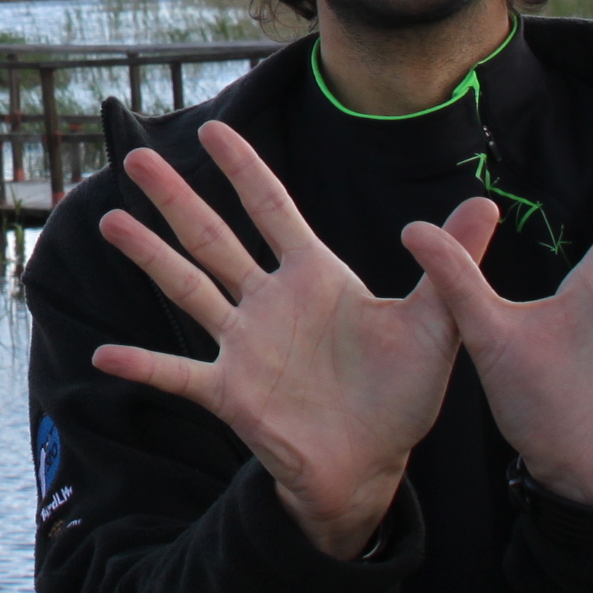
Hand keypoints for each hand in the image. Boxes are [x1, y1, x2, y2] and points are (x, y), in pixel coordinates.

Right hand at [93, 120, 498, 560]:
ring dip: (149, 256)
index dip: (245, 170)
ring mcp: (244, 345)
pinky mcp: (231, 391)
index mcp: (314, 277)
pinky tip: (104, 355)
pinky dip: (143, 365)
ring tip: (109, 221)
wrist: (373, 463)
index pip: (273, 209)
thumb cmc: (400, 393)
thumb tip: (488, 205)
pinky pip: (179, 373)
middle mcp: (269, 302)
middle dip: (176, 197)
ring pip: (188, 288)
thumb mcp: (434, 324)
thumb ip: (450, 264)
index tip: (213, 129)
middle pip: (213, 237)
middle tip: (135, 156)